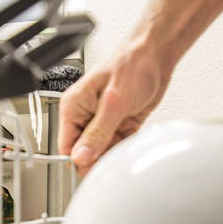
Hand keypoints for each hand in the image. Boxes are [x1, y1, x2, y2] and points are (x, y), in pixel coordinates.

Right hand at [59, 42, 169, 173]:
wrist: (155, 55)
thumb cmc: (132, 64)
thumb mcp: (114, 102)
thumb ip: (97, 132)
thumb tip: (81, 156)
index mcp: (74, 107)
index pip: (66, 146)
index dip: (79, 160)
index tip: (94, 168)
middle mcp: (86, 116)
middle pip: (85, 153)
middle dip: (99, 157)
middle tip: (114, 154)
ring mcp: (103, 121)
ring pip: (103, 152)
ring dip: (115, 152)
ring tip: (126, 140)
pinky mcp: (120, 124)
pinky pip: (119, 146)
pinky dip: (126, 147)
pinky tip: (132, 138)